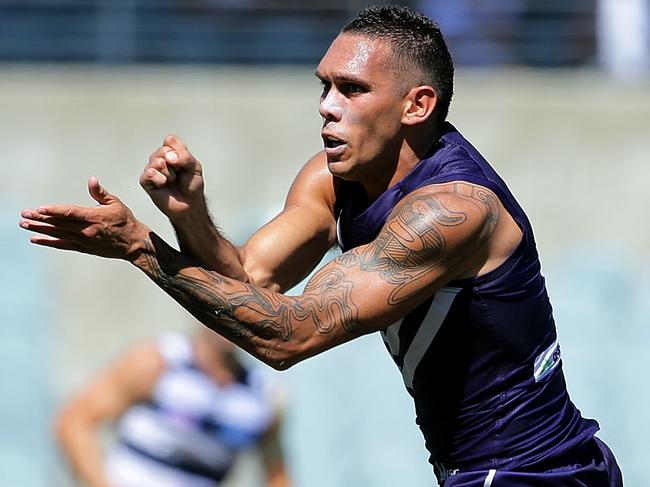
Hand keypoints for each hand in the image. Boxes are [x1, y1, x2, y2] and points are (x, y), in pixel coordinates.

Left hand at [19, 177, 149, 260]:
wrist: (133, 243)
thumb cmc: (125, 221)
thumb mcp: (115, 203)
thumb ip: (100, 193)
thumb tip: (92, 180)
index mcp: (94, 217)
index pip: (69, 213)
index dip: (53, 211)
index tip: (39, 208)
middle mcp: (86, 230)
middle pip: (59, 223)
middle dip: (40, 219)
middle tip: (25, 215)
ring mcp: (83, 240)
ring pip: (58, 234)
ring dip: (40, 229)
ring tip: (24, 225)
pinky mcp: (83, 248)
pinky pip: (62, 245)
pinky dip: (48, 242)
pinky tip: (36, 239)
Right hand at [140, 134, 206, 222]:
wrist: (189, 205)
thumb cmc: (191, 185)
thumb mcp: (195, 167)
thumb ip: (185, 157)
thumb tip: (169, 157)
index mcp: (171, 151)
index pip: (170, 140)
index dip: (179, 152)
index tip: (185, 164)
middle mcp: (159, 158)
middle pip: (163, 150)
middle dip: (175, 164)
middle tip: (179, 174)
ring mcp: (151, 168)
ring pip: (157, 161)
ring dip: (169, 173)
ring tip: (171, 180)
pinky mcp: (145, 181)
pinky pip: (150, 173)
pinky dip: (160, 179)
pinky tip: (163, 185)